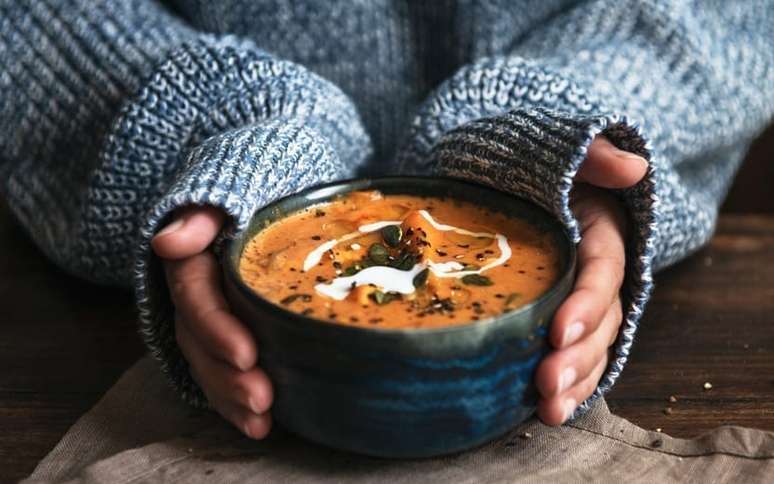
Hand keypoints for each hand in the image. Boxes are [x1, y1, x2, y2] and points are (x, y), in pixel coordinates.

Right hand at [152, 207, 272, 438]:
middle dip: (226, 376)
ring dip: (230, 397)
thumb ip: (202, 214)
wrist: (262, 186)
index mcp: (192, 260)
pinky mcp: (224, 333)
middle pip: (199, 341)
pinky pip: (220, 370)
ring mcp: (207, 317)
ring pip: (207, 363)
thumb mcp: (229, 188)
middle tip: (262, 398)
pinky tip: (259, 425)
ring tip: (261, 422)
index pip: (195, 297)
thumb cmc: (252, 184)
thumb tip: (168, 242)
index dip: (217, 328)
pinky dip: (234, 400)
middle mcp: (193, 294)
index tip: (247, 354)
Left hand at [535, 136, 648, 424]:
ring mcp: (580, 299)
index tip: (558, 332)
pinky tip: (546, 411)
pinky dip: (567, 384)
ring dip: (573, 381)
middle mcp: (596, 273)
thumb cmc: (535, 165)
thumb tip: (633, 168)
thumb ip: (593, 155)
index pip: (601, 273)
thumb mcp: (562, 151)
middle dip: (577, 357)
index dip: (585, 304)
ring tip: (547, 410)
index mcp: (600, 234)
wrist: (511, 179)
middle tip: (546, 385)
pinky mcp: (560, 317)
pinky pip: (573, 355)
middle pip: (600, 321)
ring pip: (591, 347)